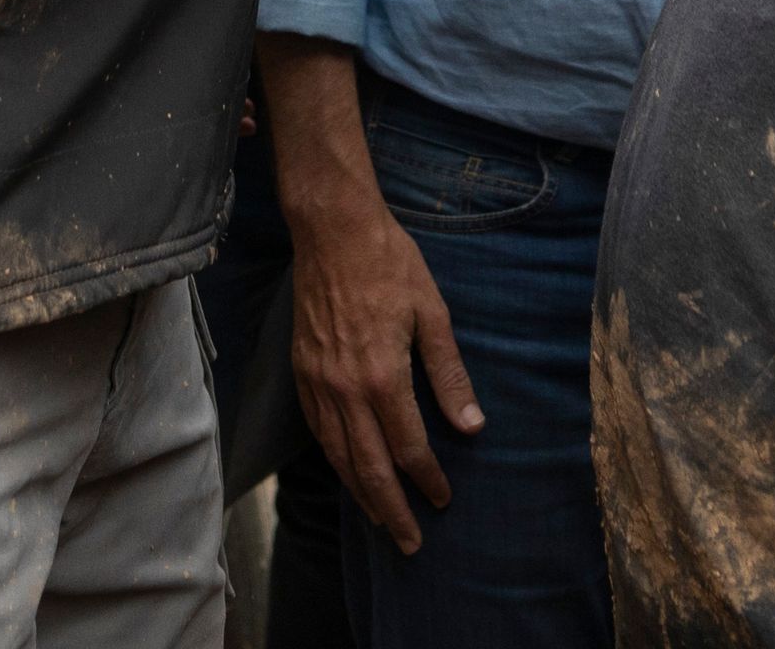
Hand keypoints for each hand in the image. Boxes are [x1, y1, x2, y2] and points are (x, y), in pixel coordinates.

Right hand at [288, 182, 482, 549]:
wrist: (333, 231)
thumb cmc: (390, 264)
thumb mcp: (432, 313)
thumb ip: (449, 373)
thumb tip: (472, 425)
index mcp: (382, 376)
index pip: (408, 447)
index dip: (427, 479)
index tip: (443, 499)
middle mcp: (344, 388)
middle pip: (368, 467)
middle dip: (390, 510)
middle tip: (410, 542)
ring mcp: (318, 382)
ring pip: (338, 455)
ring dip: (360, 493)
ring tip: (379, 520)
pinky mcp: (302, 372)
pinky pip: (318, 431)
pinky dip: (335, 460)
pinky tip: (348, 471)